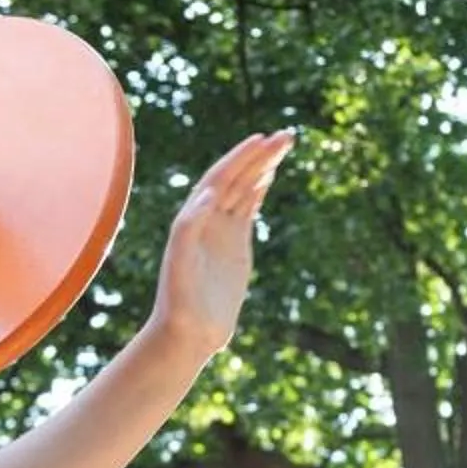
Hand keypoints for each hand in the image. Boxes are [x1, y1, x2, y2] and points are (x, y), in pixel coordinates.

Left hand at [152, 129, 294, 356]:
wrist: (187, 332)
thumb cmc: (178, 301)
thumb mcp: (180, 264)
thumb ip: (189, 228)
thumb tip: (206, 194)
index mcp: (193, 218)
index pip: (219, 178)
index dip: (240, 157)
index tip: (262, 139)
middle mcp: (205, 219)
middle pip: (236, 177)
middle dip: (259, 155)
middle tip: (287, 135)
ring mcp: (221, 231)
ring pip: (244, 189)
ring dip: (262, 166)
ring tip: (284, 144)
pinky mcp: (234, 246)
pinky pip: (247, 209)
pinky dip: (258, 190)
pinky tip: (269, 176)